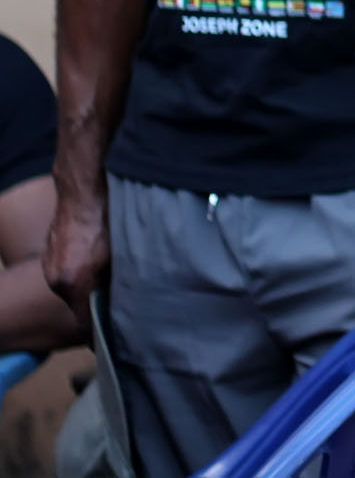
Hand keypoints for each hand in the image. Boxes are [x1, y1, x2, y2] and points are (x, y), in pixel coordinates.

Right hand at [43, 192, 109, 326]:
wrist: (85, 189)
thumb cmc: (109, 218)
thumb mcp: (121, 255)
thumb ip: (121, 282)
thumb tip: (131, 302)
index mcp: (74, 283)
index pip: (86, 323)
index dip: (101, 332)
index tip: (115, 338)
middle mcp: (57, 279)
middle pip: (79, 307)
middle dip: (97, 309)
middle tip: (121, 308)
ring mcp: (50, 266)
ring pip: (73, 289)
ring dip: (89, 289)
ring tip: (111, 281)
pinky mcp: (49, 254)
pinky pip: (66, 273)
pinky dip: (81, 273)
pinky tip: (98, 262)